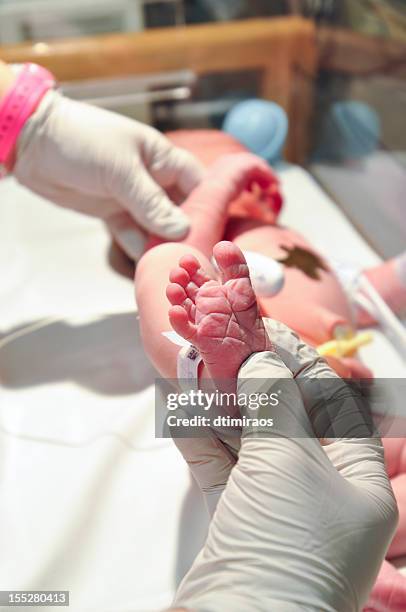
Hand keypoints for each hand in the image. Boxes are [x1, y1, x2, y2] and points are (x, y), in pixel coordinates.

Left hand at [13, 91, 203, 258]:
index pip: (198, 183)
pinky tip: (147, 264)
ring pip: (156, 227)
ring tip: (173, 267)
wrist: (32, 143)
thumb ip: (151, 202)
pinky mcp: (113, 213)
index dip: (212, 205)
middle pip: (180, 211)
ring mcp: (132, 198)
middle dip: (187, 233)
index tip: (222, 232)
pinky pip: (132, 235)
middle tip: (196, 259)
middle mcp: (152, 180)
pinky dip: (139, 248)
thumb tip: (182, 230)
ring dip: (163, 245)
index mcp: (161, 159)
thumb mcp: (121, 169)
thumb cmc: (82, 141)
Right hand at [172, 322, 397, 611]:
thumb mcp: (287, 460)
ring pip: (249, 443)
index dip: (300, 364)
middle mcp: (321, 495)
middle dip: (254, 382)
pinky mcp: (237, 523)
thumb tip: (263, 359)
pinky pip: (222, 468)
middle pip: (287, 421)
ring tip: (198, 368)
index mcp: (357, 483)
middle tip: (225, 347)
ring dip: (222, 406)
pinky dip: (203, 439)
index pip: (333, 406)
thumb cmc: (286, 543)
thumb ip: (274, 402)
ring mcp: (276, 510)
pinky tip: (183, 410)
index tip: (267, 334)